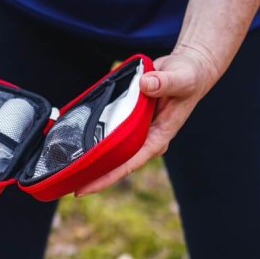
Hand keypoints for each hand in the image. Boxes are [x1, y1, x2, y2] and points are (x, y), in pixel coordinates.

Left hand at [74, 44, 220, 195]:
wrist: (188, 70)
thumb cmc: (188, 78)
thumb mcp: (181, 79)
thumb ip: (164, 82)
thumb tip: (146, 84)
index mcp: (160, 137)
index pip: (131, 163)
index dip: (108, 177)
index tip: (87, 188)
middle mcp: (148, 139)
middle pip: (118, 164)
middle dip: (96, 176)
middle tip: (70, 186)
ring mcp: (139, 132)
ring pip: (114, 153)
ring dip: (94, 162)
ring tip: (70, 173)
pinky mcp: (132, 122)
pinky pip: (112, 136)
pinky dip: (97, 141)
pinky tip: (79, 147)